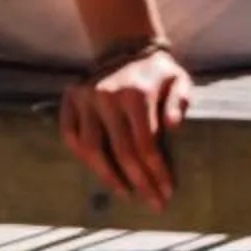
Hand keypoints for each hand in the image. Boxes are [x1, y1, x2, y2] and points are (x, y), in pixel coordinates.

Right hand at [60, 46, 192, 209]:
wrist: (126, 47)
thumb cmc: (157, 72)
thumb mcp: (179, 79)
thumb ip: (180, 100)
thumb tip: (173, 127)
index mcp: (137, 94)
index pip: (145, 143)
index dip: (156, 171)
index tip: (166, 192)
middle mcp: (107, 96)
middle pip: (120, 152)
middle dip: (138, 182)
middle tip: (153, 203)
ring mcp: (85, 99)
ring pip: (91, 149)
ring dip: (107, 176)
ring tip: (126, 193)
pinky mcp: (70, 100)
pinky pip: (71, 136)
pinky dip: (83, 157)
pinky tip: (99, 172)